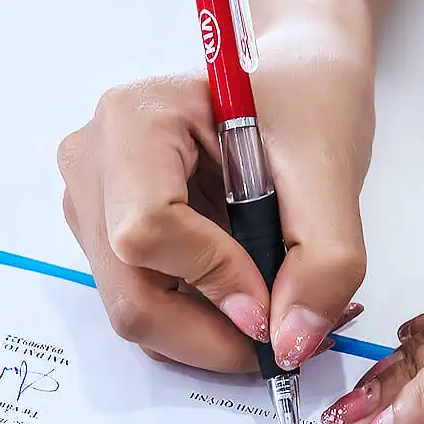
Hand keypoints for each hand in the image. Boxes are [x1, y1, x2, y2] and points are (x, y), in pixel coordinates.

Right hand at [58, 23, 372, 370]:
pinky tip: (243, 295)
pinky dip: (200, 321)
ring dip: (209, 332)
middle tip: (280, 339)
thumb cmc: (305, 103)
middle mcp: (94, 163)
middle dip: (211, 334)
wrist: (294, 81)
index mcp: (134, 122)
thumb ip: (323, 261)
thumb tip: (292, 342)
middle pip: (130, 292)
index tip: (274, 305)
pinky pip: (146, 304)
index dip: (214, 282)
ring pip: (135, 310)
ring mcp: (93, 203)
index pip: (147, 232)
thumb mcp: (331, 172)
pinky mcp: (107, 236)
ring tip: (270, 306)